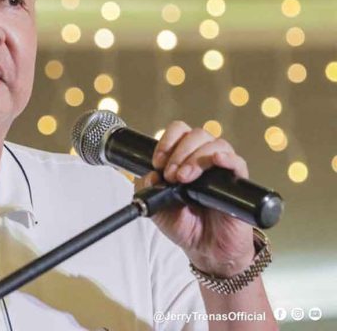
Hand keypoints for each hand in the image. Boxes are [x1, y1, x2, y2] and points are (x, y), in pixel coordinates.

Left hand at [143, 121, 254, 277]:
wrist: (205, 250)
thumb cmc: (183, 225)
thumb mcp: (155, 206)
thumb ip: (146, 187)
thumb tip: (151, 174)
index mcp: (183, 158)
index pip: (178, 132)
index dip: (166, 142)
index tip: (157, 162)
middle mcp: (203, 159)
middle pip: (196, 134)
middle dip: (179, 152)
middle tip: (171, 175)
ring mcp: (222, 170)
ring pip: (215, 144)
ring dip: (196, 157)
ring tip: (184, 179)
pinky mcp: (238, 184)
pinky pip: (237, 162)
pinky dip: (226, 158)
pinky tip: (217, 161)